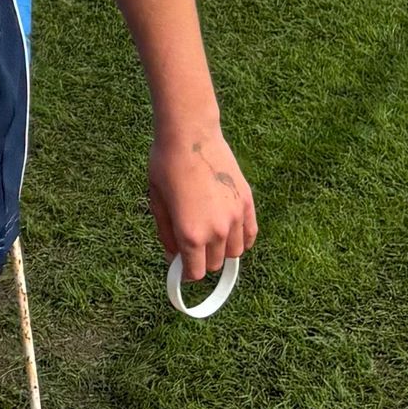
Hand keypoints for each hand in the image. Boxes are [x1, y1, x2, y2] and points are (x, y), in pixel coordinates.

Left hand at [146, 123, 257, 281]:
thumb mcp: (156, 202)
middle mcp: (216, 230)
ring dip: (221, 251)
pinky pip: (251, 234)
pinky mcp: (247, 202)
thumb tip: (173, 256)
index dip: (185, 273)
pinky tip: (230, 234)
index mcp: (190, 233)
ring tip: (209, 236)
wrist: (190, 135)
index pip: (194, 272)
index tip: (181, 267)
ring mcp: (235, 217)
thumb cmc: (166, 165)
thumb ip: (165, 234)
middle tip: (191, 247)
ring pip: (235, 252)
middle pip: (214, 264)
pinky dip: (242, 240)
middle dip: (201, 261)